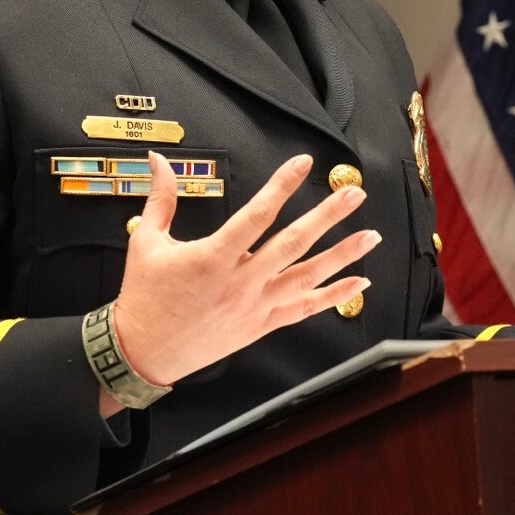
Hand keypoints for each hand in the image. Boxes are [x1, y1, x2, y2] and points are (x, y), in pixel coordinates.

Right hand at [110, 150, 376, 386]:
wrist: (145, 351)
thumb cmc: (145, 297)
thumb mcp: (147, 241)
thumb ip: (160, 198)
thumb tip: (161, 163)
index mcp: (212, 257)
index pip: (257, 214)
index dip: (282, 185)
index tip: (303, 164)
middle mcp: (240, 282)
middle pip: (294, 243)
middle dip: (328, 216)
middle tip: (353, 194)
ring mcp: (254, 306)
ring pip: (308, 277)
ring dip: (343, 255)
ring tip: (370, 236)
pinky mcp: (260, 325)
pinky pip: (305, 309)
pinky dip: (334, 296)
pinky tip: (358, 283)